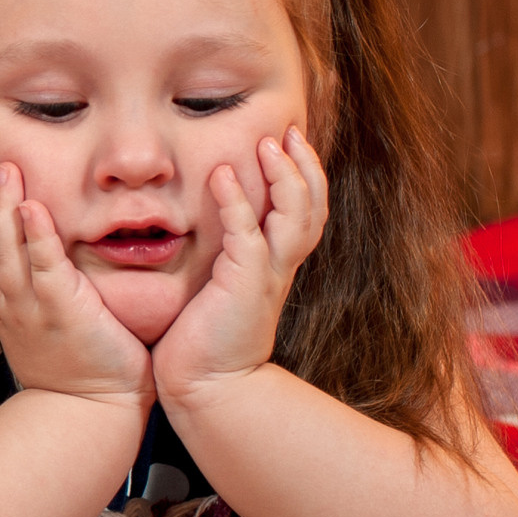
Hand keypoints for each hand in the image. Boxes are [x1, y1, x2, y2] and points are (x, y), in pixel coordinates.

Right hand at [0, 156, 151, 404]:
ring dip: (1, 207)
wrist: (92, 410)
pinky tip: (36, 207)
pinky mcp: (63, 311)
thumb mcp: (35, 318)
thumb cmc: (72, 360)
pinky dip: (37, 237)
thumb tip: (28, 241)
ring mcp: (31, 308)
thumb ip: (27, 281)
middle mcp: (5, 302)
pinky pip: (44, 268)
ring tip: (5, 169)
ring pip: (2, 251)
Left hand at [151, 127, 328, 401]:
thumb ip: (223, 252)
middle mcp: (280, 267)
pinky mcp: (243, 286)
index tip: (290, 139)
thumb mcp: (219, 284)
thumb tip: (208, 219)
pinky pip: (247, 236)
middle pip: (312, 207)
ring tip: (268, 144)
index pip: (306, 210)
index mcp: (276, 264)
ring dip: (283, 177)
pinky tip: (221, 177)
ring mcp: (266, 276)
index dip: (304, 174)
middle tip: (290, 130)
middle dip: (305, 166)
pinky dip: (237, 203)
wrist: (207, 386)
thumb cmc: (204, 337)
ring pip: (294, 218)